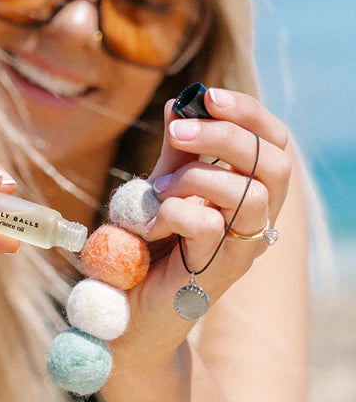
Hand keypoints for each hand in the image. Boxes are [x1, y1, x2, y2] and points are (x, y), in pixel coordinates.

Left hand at [114, 89, 290, 355]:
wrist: (125, 305)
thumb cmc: (144, 246)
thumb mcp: (161, 188)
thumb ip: (176, 153)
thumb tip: (180, 103)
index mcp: (248, 192)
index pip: (274, 142)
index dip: (248, 112)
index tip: (206, 96)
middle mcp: (257, 221)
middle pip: (276, 162)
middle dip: (224, 136)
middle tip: (176, 134)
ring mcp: (242, 249)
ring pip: (252, 195)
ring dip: (194, 180)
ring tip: (157, 195)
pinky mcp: (220, 273)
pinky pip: (210, 224)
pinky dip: (172, 212)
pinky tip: (150, 226)